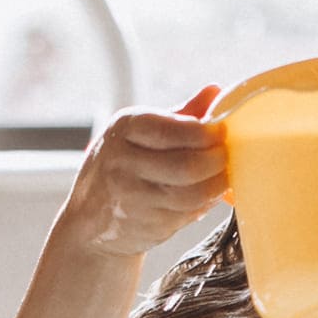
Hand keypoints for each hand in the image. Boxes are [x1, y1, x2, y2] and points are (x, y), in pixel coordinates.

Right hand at [65, 86, 228, 256]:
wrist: (90, 220)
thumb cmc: (121, 167)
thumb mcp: (139, 133)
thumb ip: (180, 116)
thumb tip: (215, 91)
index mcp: (123, 129)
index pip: (173, 130)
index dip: (206, 133)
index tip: (222, 133)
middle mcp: (122, 162)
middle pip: (187, 165)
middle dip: (217, 161)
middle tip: (227, 157)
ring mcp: (132, 198)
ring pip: (192, 194)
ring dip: (217, 186)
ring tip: (223, 176)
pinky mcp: (145, 226)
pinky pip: (188, 214)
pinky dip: (205, 204)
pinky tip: (207, 196)